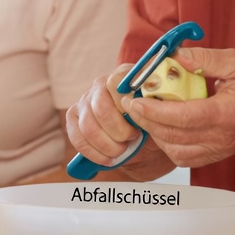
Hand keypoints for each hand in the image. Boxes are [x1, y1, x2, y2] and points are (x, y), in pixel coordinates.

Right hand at [66, 64, 174, 179]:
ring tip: (121, 151)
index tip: (140, 121)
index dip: (126, 105)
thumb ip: (156, 108)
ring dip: (106, 145)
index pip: (115, 83)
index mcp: (123, 76)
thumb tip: (152, 111)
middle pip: (101, 108)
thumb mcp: (159, 111)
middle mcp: (100, 84)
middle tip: (132, 139)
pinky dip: (92, 152)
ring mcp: (85, 100)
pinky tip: (107, 159)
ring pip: (88, 126)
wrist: (143, 133)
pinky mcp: (74, 117)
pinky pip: (76, 136)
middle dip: (118, 131)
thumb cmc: (151, 119)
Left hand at [122, 47, 234, 167]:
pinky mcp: (218, 154)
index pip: (182, 118)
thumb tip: (174, 57)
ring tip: (146, 114)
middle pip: (174, 137)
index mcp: (227, 113)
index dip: (154, 111)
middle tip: (133, 104)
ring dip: (156, 135)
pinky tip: (163, 126)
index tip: (135, 100)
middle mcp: (222, 137)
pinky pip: (186, 157)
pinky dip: (169, 144)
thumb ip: (204, 58)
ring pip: (176, 152)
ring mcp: (221, 149)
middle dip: (147, 121)